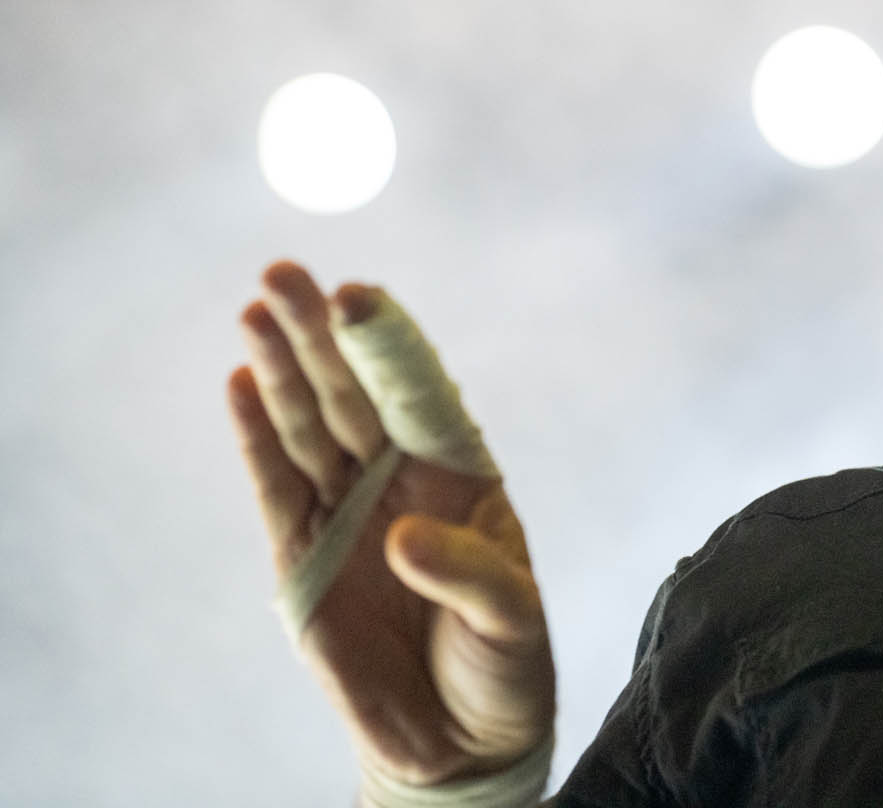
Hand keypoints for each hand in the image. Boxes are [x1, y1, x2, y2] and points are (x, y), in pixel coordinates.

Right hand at [226, 260, 555, 786]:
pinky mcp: (301, 556)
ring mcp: (347, 511)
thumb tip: (397, 535)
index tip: (358, 296)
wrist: (459, 740)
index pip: (420, 392)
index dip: (389, 345)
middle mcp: (400, 477)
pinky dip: (256, 434)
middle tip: (284, 272)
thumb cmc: (504, 662)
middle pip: (353, 391)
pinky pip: (275, 483)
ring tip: (255, 307)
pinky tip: (241, 381)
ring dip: (280, 367)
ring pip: (308, 423)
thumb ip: (466, 574)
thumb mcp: (512, 618)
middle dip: (319, 332)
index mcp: (460, 472)